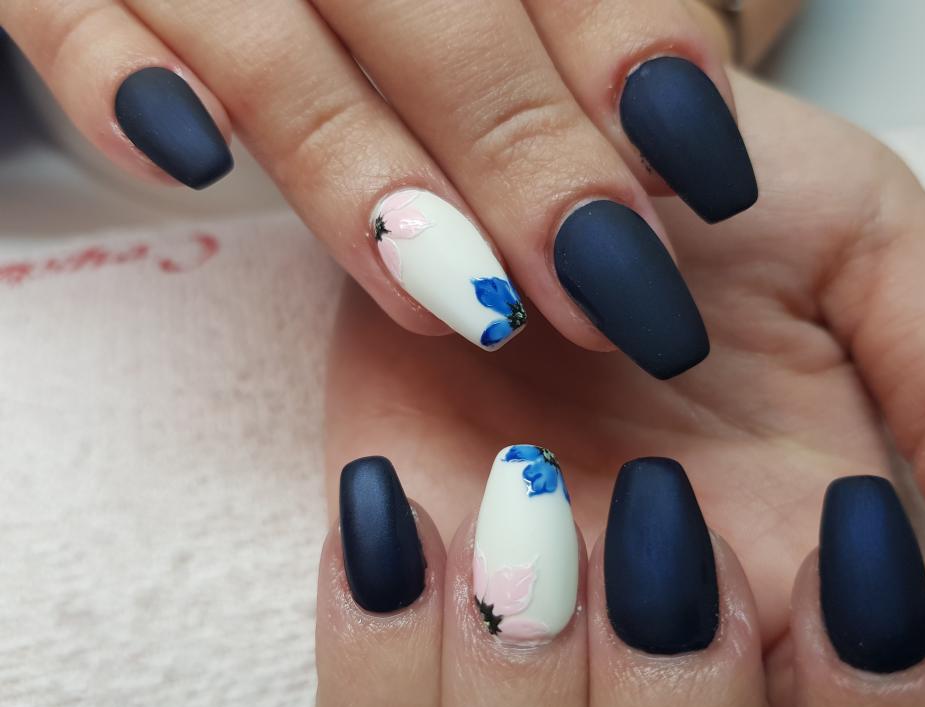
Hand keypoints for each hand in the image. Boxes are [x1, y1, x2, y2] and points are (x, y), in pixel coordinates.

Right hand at [3, 0, 754, 377]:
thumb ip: (586, 41)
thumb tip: (673, 160)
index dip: (628, 63)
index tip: (699, 181)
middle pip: (443, 24)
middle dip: (526, 162)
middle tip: (603, 291)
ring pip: (277, 46)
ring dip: (363, 174)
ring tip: (459, 303)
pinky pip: (69, 14)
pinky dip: (120, 80)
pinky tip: (191, 163)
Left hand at [314, 70, 924, 706]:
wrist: (532, 172)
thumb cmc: (698, 209)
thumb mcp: (860, 256)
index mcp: (807, 598)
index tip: (827, 533)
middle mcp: (666, 654)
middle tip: (661, 511)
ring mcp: (521, 647)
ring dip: (523, 682)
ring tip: (524, 493)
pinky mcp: (398, 607)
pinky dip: (385, 642)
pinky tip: (416, 508)